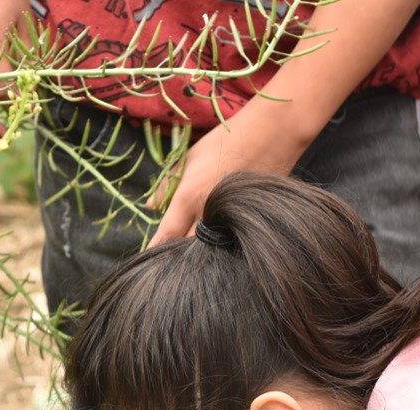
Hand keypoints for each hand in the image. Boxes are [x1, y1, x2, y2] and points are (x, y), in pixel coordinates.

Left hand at [146, 0, 419, 245]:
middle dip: (179, 260)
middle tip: (171, 264)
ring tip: (194, 260)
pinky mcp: (251, 223)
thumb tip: (150, 206)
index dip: (155, 252)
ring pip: (211, 252)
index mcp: (188, 198)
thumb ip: (167, 184)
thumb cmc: (226, 141)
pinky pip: (232, 245)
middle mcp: (208, 214)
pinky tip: (220, 249)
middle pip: (188, 252)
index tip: (146, 265)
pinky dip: (224, 250)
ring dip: (202, 257)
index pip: (165, 236)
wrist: (273, 134)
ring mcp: (232, 221)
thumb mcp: (189, 157)